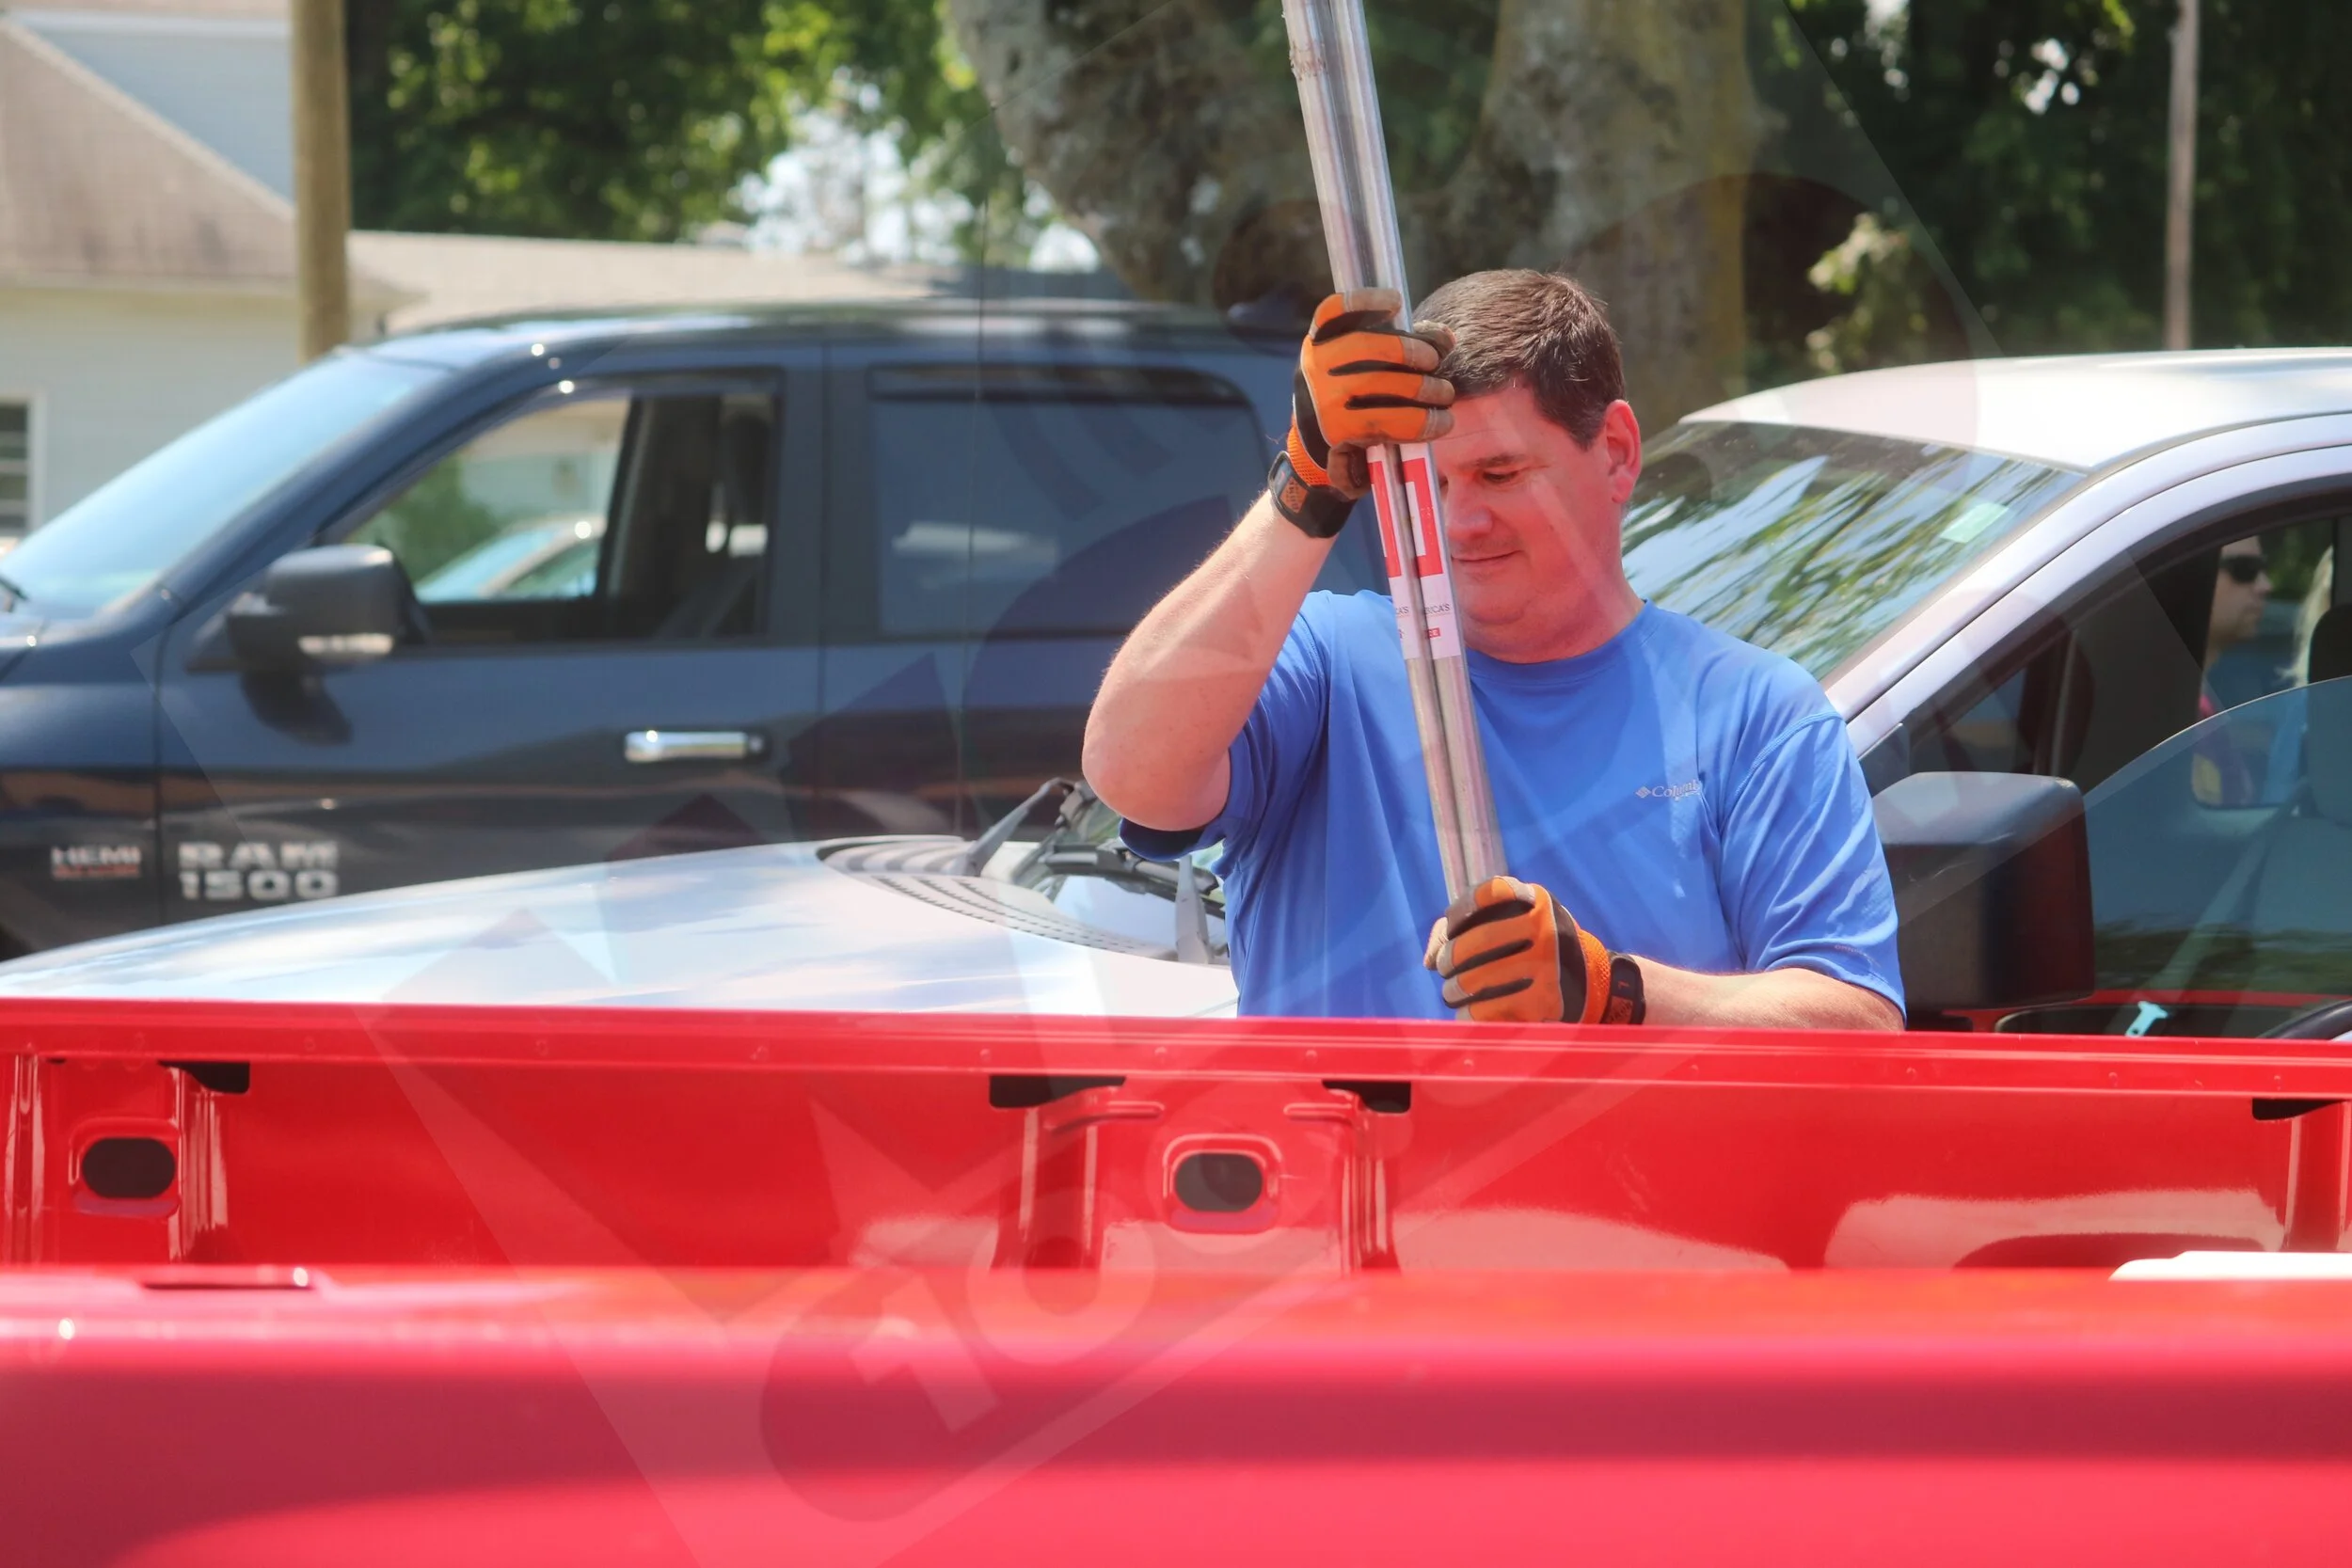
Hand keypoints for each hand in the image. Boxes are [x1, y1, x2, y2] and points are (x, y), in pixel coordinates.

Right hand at [1269, 289, 1455, 536]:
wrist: (1317, 461)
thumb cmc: (1349, 408)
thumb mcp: (1362, 374)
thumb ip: (1399, 351)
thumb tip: (1445, 338)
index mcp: (1318, 346)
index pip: (1332, 312)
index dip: (1365, 301)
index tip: (1396, 303)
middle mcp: (1314, 368)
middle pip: (1366, 344)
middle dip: (1408, 350)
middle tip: (1434, 363)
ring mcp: (1322, 400)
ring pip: (1381, 383)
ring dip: (1424, 388)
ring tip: (1444, 395)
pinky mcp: (1338, 431)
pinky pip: (1387, 421)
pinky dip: (1421, 422)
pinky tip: (1440, 423)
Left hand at [1424, 876, 1641, 1024]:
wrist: (1592, 983)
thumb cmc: (1539, 948)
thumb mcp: (1519, 923)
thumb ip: (1468, 927)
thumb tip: (1429, 958)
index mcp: (1538, 904)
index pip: (1491, 891)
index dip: (1462, 907)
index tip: (1453, 923)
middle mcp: (1546, 931)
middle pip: (1478, 940)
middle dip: (1450, 957)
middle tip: (1444, 967)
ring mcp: (1547, 968)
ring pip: (1479, 979)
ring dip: (1454, 989)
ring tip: (1451, 993)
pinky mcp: (1545, 1002)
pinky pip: (1492, 1010)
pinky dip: (1471, 1014)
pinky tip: (1467, 1013)